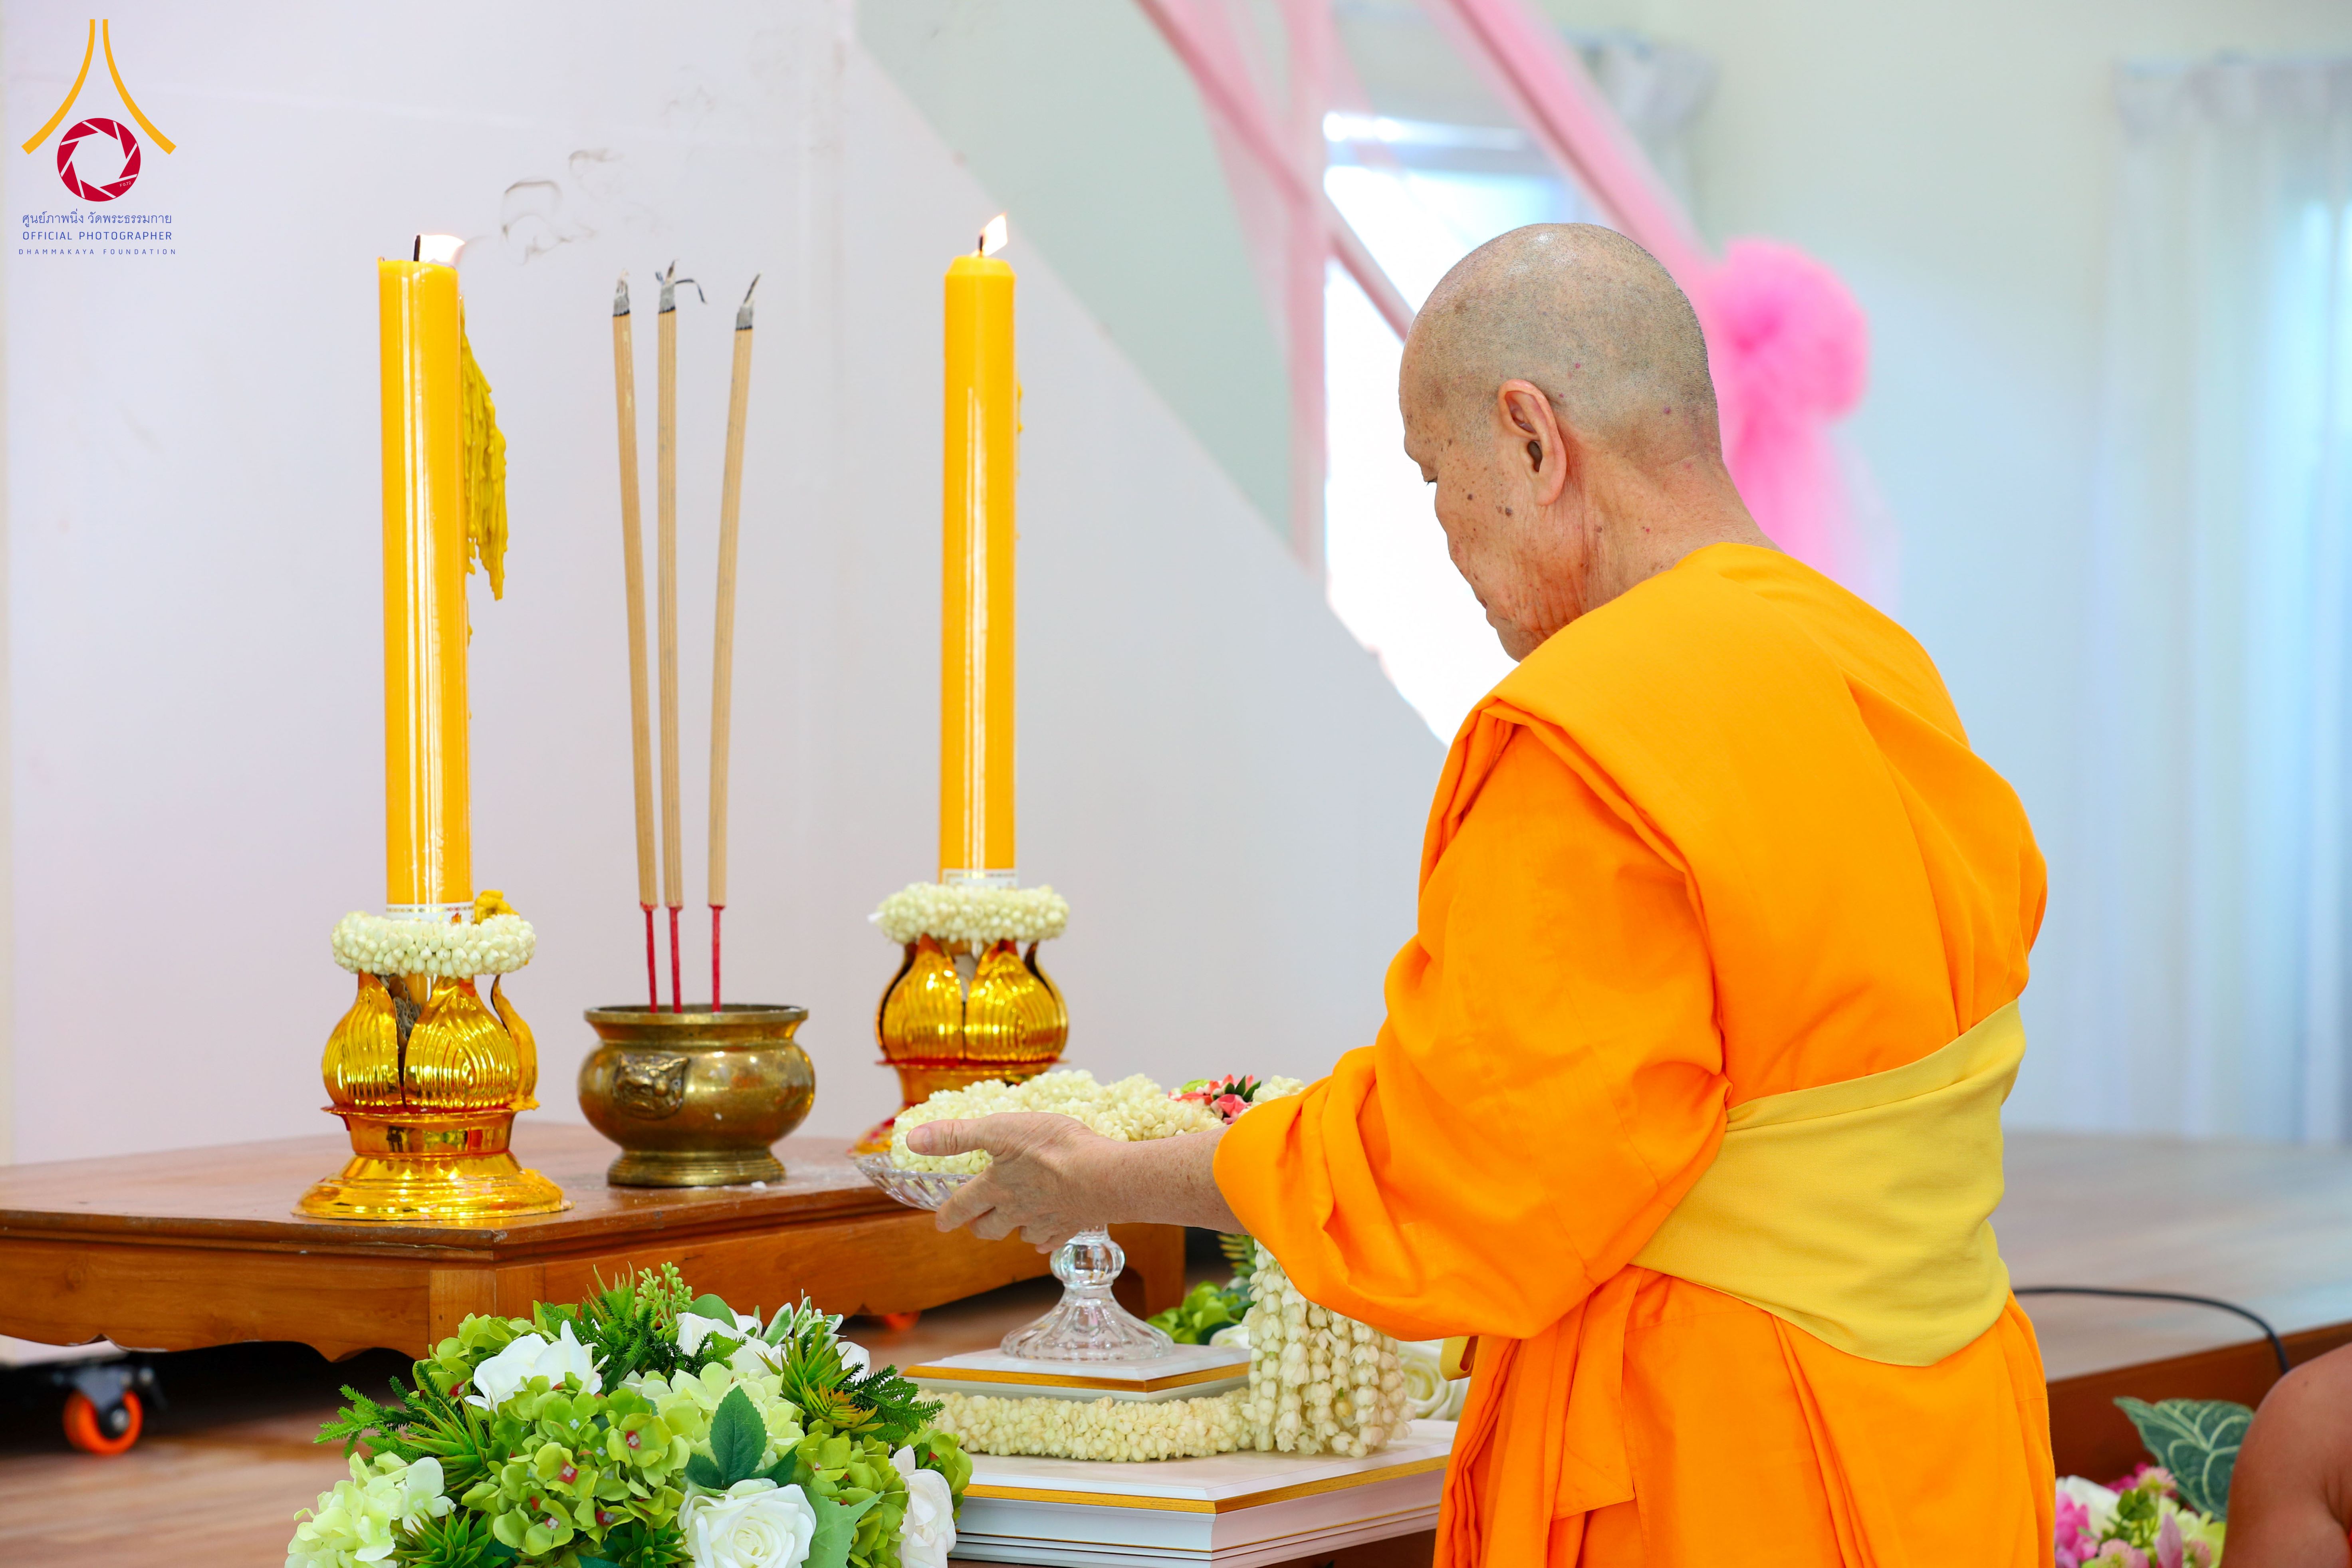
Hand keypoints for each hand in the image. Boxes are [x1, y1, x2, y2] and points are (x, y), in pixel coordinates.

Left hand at [910, 1112, 1110, 1249]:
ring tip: (1013, 1222)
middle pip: (989, 1228)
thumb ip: (957, 1135)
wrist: (1102, 1176)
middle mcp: (1016, 1210)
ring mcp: (1044, 1221)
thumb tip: (913, 1141)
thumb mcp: (1000, 1130)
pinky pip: (1051, 1239)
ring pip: (1021, 1234)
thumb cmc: (1053, 1148)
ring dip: (1013, 1230)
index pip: (963, 1205)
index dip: (949, 1214)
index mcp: (996, 1187)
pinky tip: (1045, 1236)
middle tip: (973, 1224)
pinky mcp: (1071, 1225)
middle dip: (978, 1226)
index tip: (941, 1223)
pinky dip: (1044, 1239)